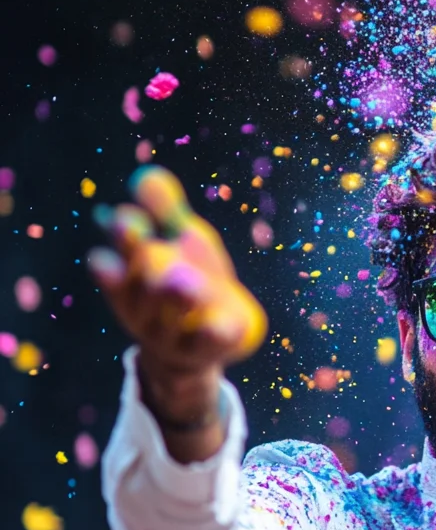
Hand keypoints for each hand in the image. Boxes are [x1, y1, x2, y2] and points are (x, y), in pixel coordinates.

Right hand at [88, 166, 267, 387]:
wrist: (197, 346)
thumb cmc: (187, 282)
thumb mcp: (181, 244)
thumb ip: (166, 213)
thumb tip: (147, 175)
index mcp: (130, 278)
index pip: (118, 256)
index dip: (124, 241)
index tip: (128, 219)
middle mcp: (140, 308)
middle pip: (139, 289)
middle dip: (145, 270)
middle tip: (156, 250)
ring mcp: (166, 335)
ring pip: (165, 319)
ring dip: (176, 299)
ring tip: (188, 281)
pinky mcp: (198, 353)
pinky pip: (204, 344)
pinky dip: (214, 333)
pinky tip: (224, 321)